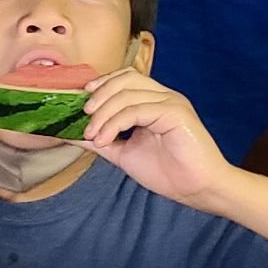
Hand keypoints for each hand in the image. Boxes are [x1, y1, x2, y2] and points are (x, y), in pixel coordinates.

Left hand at [76, 69, 233, 204]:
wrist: (198, 189)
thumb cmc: (167, 172)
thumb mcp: (123, 153)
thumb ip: (100, 140)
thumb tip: (69, 135)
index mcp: (154, 101)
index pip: (125, 78)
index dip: (101, 84)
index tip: (81, 100)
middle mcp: (164, 96)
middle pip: (125, 79)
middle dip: (100, 95)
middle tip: (84, 117)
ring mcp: (171, 102)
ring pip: (127, 94)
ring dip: (104, 114)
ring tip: (93, 135)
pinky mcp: (176, 112)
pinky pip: (137, 110)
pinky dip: (115, 123)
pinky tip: (105, 139)